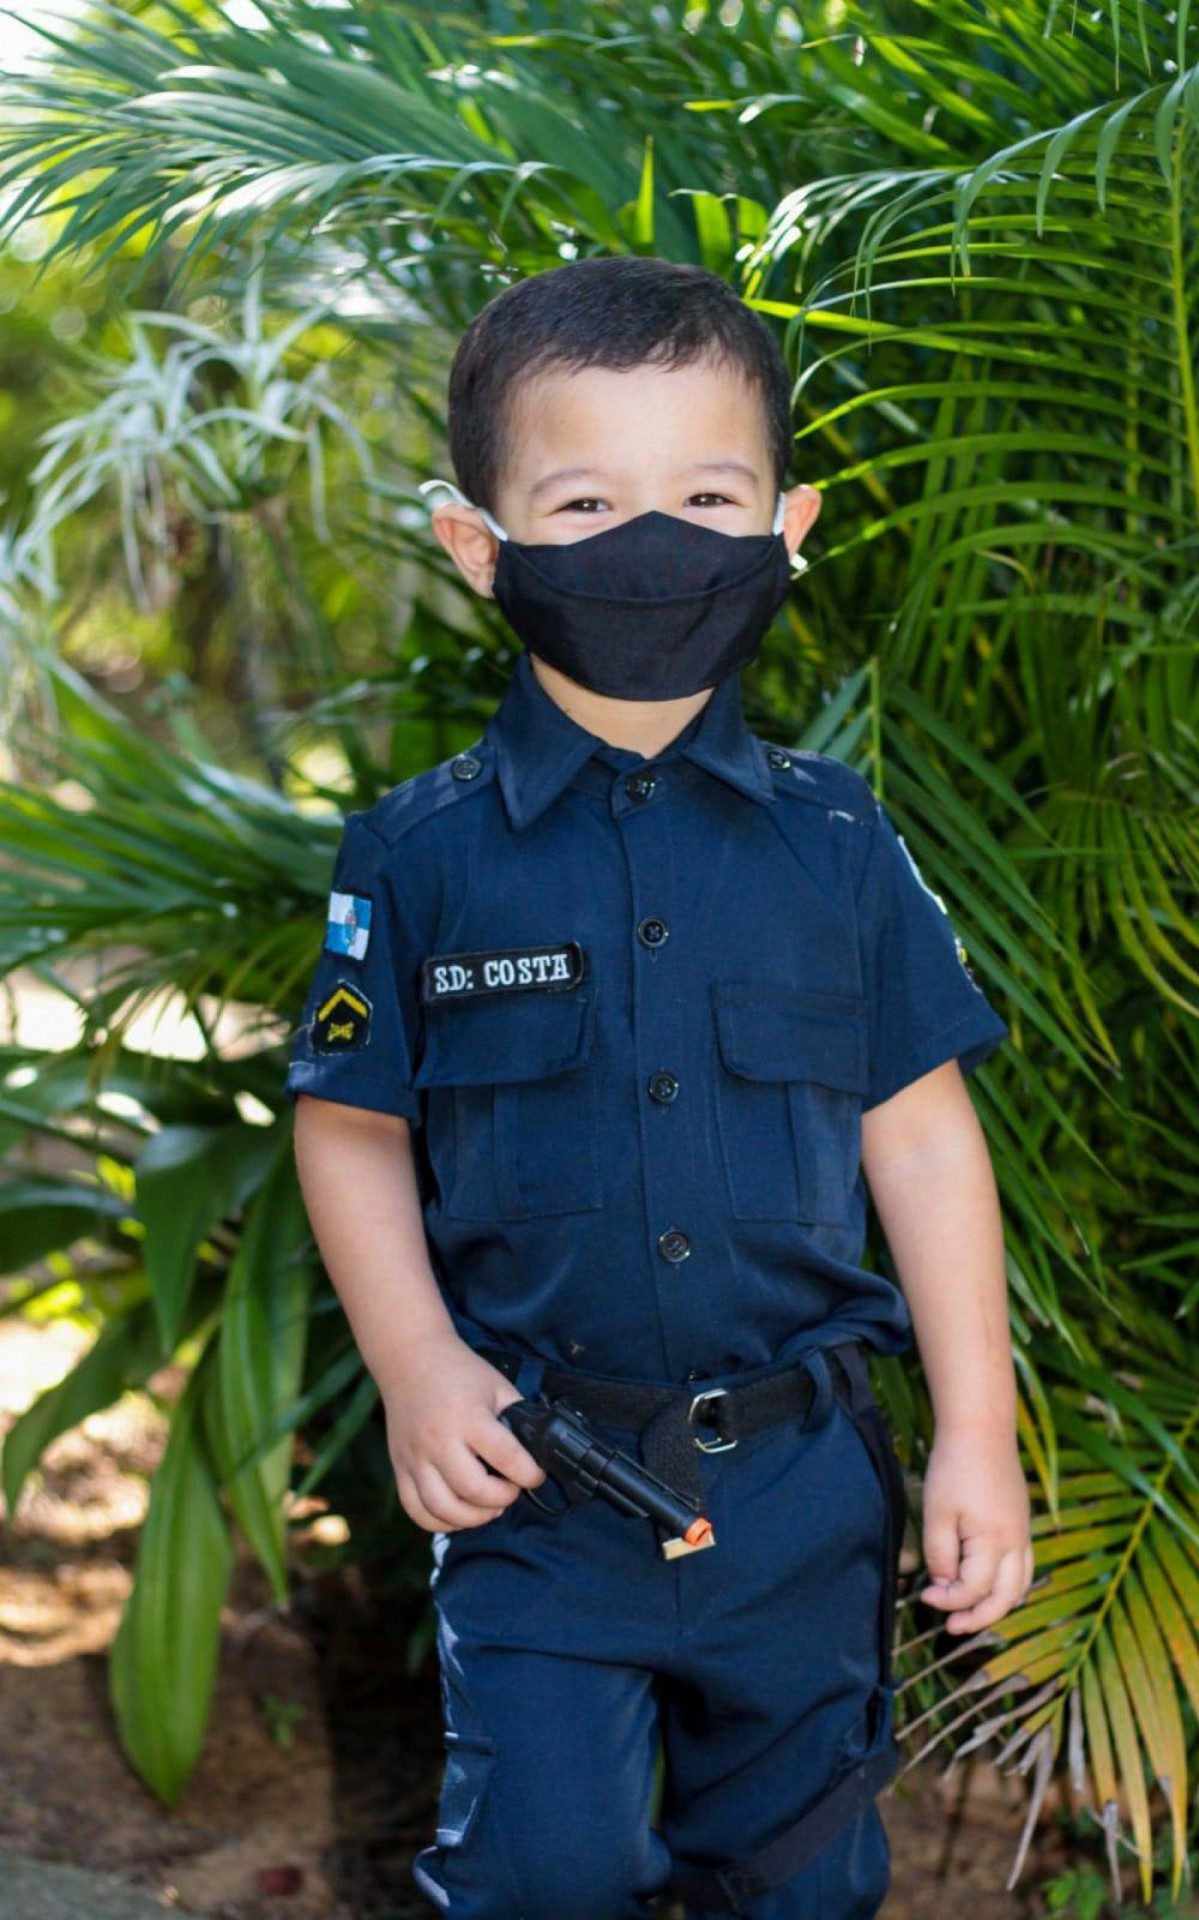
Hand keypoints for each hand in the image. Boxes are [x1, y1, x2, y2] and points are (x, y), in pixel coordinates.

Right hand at [380, 1331, 547, 1532]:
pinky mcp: (399, 1468)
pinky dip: (440, 1522)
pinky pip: (417, 1511)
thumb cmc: (458, 1372)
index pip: (507, 1458)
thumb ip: (518, 1417)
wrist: (409, 1358)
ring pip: (443, 1509)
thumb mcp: (497, 1386)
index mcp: (468, 1416)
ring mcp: (415, 1457)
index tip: (535, 1475)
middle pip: (474, 1491)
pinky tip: (459, 1513)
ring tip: (489, 1506)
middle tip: (511, 1489)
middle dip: (503, 1498)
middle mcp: (438, 1440)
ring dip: (474, 1518)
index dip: (530, 1474)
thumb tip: (539, 1451)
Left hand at [919, 1424, 1033, 1632]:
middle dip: (979, 1618)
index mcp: (994, 1541)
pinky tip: (987, 1585)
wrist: (982, 1429)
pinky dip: (1008, 1585)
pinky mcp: (1022, 1523)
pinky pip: (1023, 1566)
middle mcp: (1016, 1543)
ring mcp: (1023, 1533)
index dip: (947, 1600)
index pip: (973, 1589)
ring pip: (1020, 1585)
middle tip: (952, 1627)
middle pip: (1007, 1598)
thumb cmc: (955, 1468)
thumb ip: (940, 1554)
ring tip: (970, 1614)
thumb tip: (944, 1585)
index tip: (925, 1596)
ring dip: (997, 1606)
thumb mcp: (937, 1512)